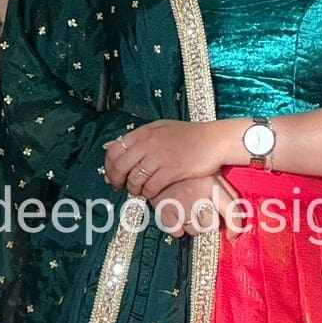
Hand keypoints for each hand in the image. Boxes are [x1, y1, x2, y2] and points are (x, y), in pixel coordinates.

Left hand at [102, 119, 235, 198]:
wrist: (213, 140)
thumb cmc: (188, 136)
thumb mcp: (159, 129)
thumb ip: (135, 138)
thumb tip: (108, 146)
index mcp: (143, 133)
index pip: (114, 150)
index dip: (109, 166)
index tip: (111, 175)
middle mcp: (148, 144)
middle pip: (120, 167)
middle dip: (117, 181)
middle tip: (120, 187)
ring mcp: (160, 157)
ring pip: (134, 179)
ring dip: (133, 189)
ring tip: (139, 191)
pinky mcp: (172, 170)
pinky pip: (151, 187)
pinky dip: (148, 193)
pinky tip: (152, 193)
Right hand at [150, 173, 247, 242]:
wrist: (158, 162)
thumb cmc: (189, 172)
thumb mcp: (212, 174)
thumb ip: (227, 193)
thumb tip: (238, 218)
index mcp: (211, 184)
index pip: (231, 212)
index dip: (234, 228)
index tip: (232, 236)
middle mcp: (197, 195)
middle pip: (211, 225)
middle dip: (208, 222)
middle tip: (201, 212)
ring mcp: (180, 203)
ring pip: (194, 230)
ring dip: (192, 225)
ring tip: (187, 211)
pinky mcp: (164, 210)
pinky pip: (177, 232)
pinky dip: (178, 229)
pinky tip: (177, 217)